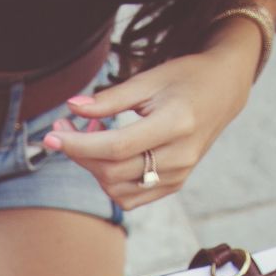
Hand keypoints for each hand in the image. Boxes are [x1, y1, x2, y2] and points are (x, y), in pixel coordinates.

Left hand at [43, 30, 258, 210]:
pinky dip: (109, 181)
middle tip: (63, 128)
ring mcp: (179, 175)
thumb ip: (110, 98)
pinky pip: (131, 197)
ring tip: (89, 137)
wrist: (224, 91)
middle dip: (79, 154)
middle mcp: (180, 156)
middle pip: (113, 171)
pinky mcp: (175, 184)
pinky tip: (106, 155)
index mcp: (176, 124)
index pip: (116, 147)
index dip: (78, 145)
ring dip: (92, 168)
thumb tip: (72, 107)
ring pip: (118, 190)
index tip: (51, 135)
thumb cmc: (185, 78)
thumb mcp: (149, 79)